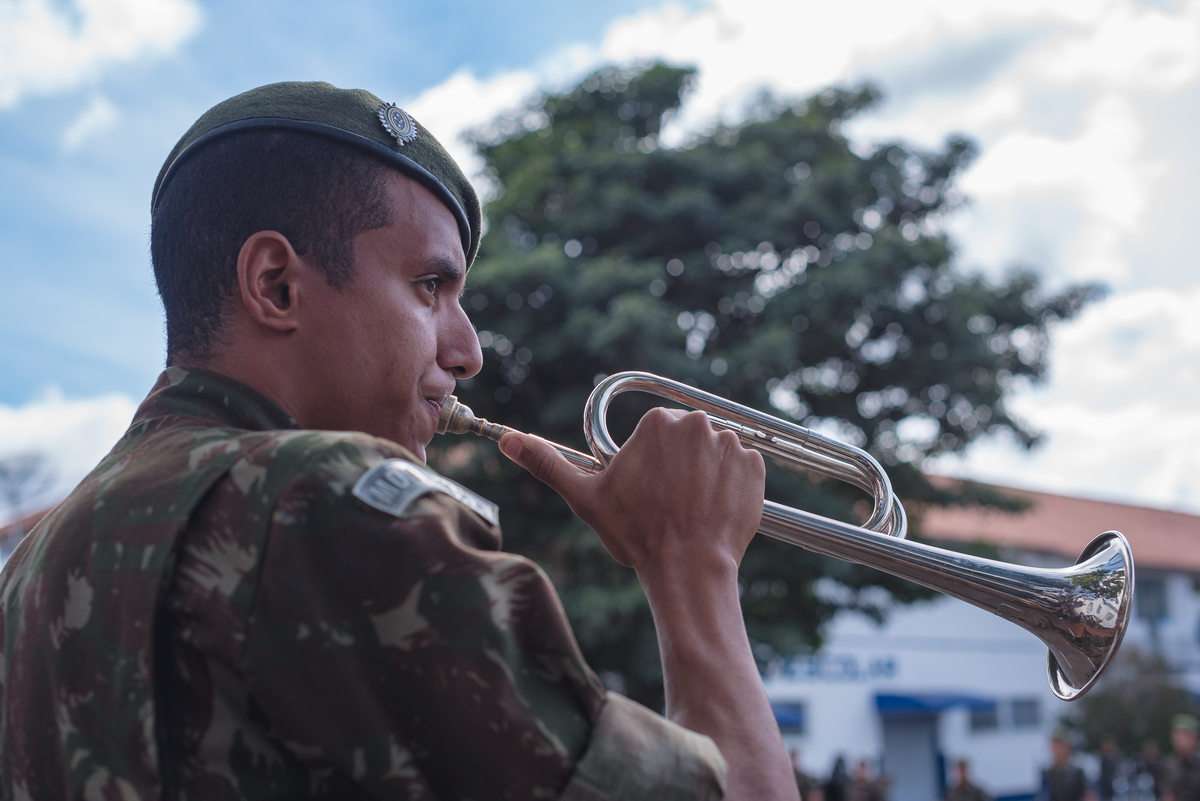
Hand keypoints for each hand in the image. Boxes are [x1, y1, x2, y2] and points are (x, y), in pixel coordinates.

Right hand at [498, 408, 764, 573]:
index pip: (656, 434)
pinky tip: (715, 510)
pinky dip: (732, 487)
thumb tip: (508, 440)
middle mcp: (699, 425)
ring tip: (693, 510)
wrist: (688, 569)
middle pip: (687, 440)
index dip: (651, 464)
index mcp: (658, 424)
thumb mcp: (586, 498)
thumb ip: (548, 464)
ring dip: (707, 476)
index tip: (649, 490)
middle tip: (670, 503)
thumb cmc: (637, 534)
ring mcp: (732, 445)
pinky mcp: (756, 468)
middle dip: (680, 466)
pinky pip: (742, 469)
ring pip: (715, 454)